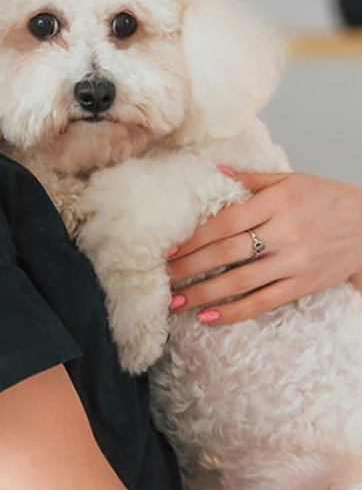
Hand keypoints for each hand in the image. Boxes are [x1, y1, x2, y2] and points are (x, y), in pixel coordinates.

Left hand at [167, 171, 361, 324]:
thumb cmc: (327, 199)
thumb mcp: (291, 181)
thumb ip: (250, 181)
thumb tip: (213, 173)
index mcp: (277, 203)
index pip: (226, 222)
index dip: (195, 237)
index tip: (169, 248)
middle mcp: (284, 232)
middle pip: (227, 253)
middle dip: (190, 267)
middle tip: (162, 278)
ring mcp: (294, 262)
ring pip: (240, 282)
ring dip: (203, 294)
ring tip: (175, 302)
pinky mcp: (302, 285)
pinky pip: (263, 302)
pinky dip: (233, 312)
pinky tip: (208, 317)